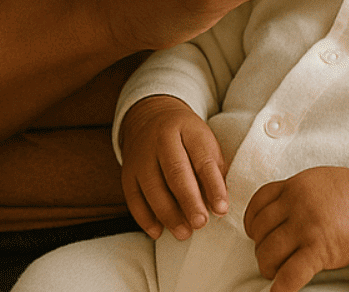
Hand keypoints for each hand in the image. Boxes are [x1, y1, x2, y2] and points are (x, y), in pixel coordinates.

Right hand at [120, 95, 228, 239]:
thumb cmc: (186, 136)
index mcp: (187, 129)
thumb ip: (213, 169)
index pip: (202, 159)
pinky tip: (158, 231)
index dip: (213, 186)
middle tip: (201, 223)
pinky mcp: (127, 172)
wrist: (151, 116)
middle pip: (175, 173)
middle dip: (189, 201)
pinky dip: (145, 218)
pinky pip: (133, 198)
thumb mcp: (205, 142)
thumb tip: (218, 204)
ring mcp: (141, 156)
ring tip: (184, 232)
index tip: (221, 209)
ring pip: (152, 187)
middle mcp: (161, 140)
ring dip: (168, 214)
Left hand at [244, 166, 348, 291]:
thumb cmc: (348, 194)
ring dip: (269, 266)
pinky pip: (291, 274)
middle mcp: (296, 205)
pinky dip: (282, 287)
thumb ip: (292, 192)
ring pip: (268, 253)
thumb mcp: (314, 180)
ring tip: (278, 270)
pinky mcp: (319, 250)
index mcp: (293, 186)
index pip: (257, 204)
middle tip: (272, 254)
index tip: (256, 232)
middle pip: (260, 232)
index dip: (252, 222)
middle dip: (261, 247)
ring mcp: (306, 228)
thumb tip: (272, 212)